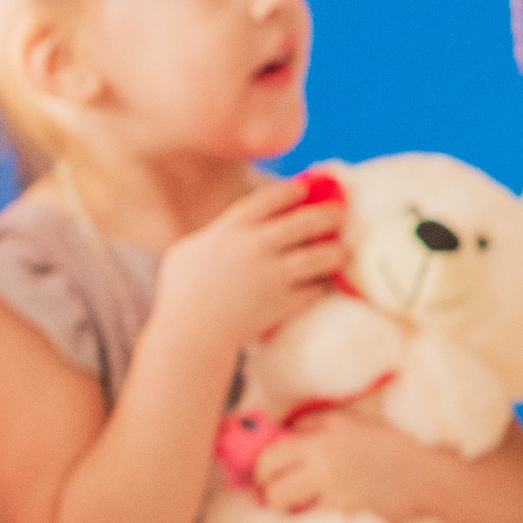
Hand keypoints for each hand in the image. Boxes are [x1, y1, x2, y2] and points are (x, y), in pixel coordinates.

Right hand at [153, 180, 343, 362]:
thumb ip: (212, 235)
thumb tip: (224, 229)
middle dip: (327, 214)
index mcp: (231, 229)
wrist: (192, 332)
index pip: (270, 199)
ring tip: (343, 251)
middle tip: (339, 213)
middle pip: (305, 222)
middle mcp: (257, 246)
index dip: (291, 191)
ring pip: (320, 256)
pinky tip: (327, 282)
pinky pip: (316, 289)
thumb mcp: (188, 250)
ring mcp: (274, 275)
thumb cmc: (180, 293)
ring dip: (336, 251)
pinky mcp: (284, 302)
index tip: (304, 189)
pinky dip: (323, 285)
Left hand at [250, 404, 432, 522]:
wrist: (421, 475)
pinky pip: (314, 522)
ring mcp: (335, 498)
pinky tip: (322, 511)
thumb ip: (308, 425)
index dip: (258, 469)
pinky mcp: (348, 518)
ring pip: (290, 512)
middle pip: (272, 492)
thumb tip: (277, 436)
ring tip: (297, 503)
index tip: (263, 474)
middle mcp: (324, 470)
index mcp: (320, 442)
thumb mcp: (345, 421)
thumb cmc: (383, 444)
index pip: (268, 459)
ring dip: (288, 509)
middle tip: (275, 491)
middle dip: (269, 493)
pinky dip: (312, 518)